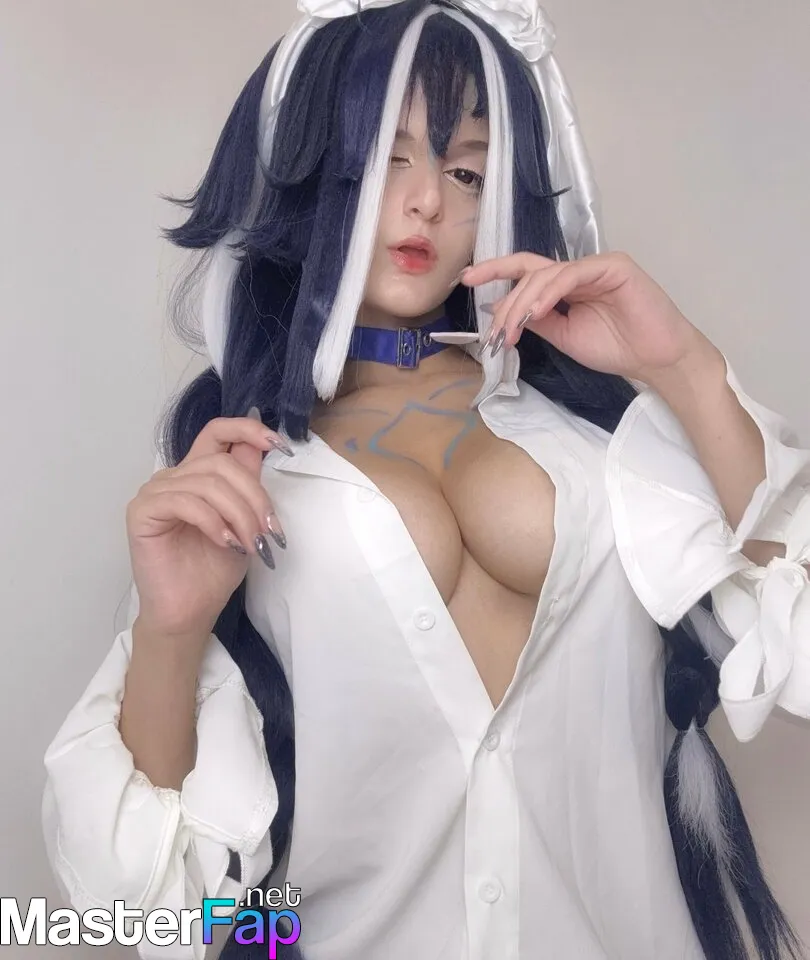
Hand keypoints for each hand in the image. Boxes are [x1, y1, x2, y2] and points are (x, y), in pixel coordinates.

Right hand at [126, 410, 291, 638]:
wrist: (190, 611)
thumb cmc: (214, 570)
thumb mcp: (245, 521)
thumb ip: (248, 483)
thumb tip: (264, 445)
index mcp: (198, 474)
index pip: (218, 432)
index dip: (249, 430)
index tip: (281, 445)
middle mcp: (175, 477)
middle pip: (222, 462)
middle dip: (254, 496)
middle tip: (268, 531)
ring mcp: (155, 492)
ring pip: (207, 483)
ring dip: (239, 514)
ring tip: (250, 544)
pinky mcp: (142, 512)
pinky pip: (184, 501)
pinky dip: (212, 521)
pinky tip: (225, 541)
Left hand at [462, 251, 719, 384]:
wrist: (655, 359)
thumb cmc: (616, 348)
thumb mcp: (564, 336)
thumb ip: (537, 320)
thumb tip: (503, 311)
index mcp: (566, 285)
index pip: (525, 272)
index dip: (496, 272)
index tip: (467, 280)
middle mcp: (578, 270)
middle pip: (529, 271)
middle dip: (506, 299)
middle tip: (495, 330)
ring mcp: (596, 265)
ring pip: (546, 274)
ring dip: (523, 303)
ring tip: (514, 329)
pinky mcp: (614, 266)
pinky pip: (572, 274)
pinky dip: (550, 292)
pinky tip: (536, 311)